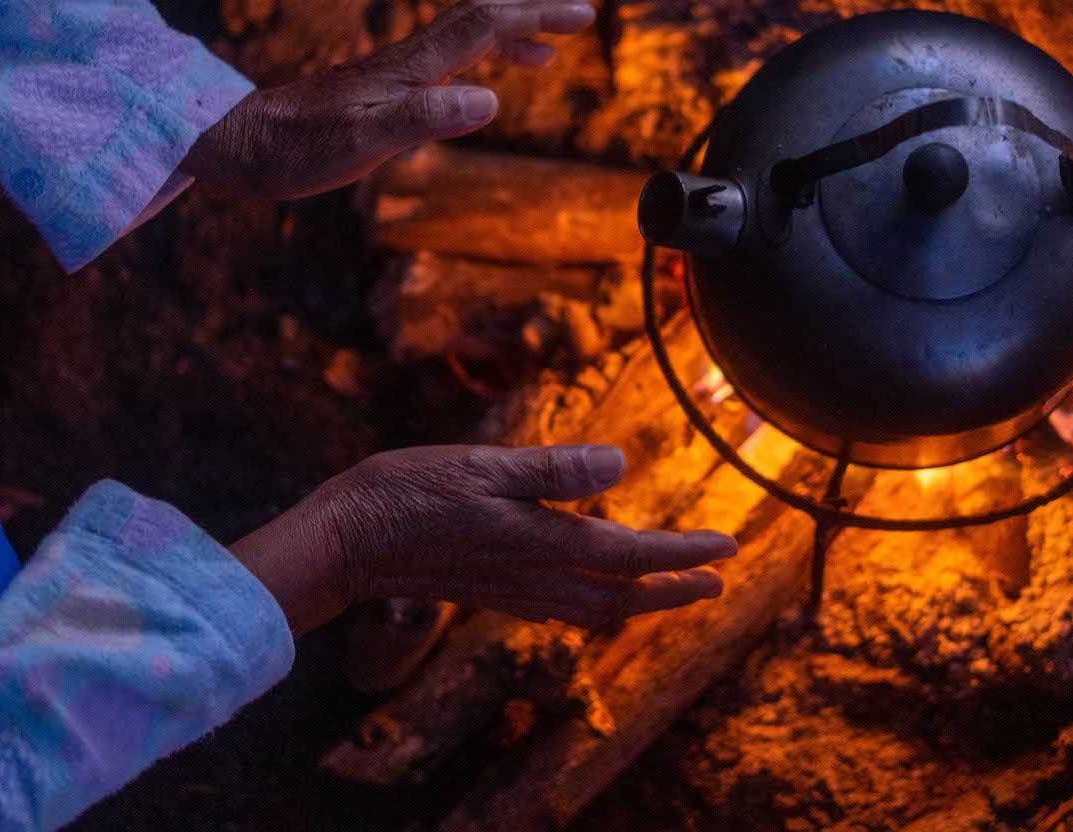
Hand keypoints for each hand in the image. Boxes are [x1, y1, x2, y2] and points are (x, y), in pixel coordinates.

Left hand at [184, 0, 594, 196]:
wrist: (238, 144)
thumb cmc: (295, 150)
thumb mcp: (362, 143)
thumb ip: (425, 118)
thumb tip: (491, 97)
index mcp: (409, 70)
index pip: (484, 27)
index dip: (536, 17)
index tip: (584, 12)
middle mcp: (403, 62)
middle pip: (479, 19)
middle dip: (533, 12)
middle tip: (583, 11)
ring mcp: (390, 74)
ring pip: (461, 38)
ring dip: (510, 36)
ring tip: (549, 52)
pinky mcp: (376, 90)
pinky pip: (441, 64)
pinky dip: (476, 63)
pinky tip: (481, 87)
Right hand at [229, 443, 735, 635]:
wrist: (345, 542)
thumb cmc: (406, 493)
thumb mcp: (481, 466)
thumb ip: (551, 469)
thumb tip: (618, 465)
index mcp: (538, 541)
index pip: (629, 554)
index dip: (683, 553)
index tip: (726, 548)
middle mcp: (532, 575)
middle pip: (621, 594)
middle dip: (673, 589)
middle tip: (715, 579)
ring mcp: (510, 588)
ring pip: (593, 606)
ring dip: (639, 599)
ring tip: (671, 588)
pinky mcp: (489, 589)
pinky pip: (560, 607)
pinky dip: (594, 601)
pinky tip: (592, 591)